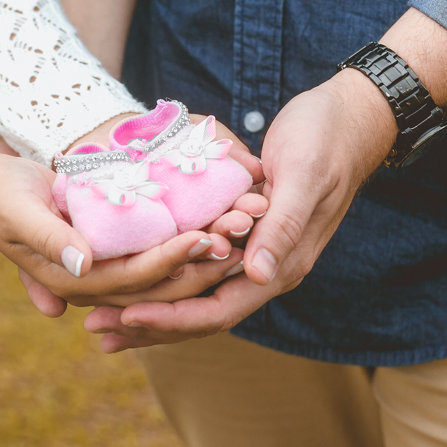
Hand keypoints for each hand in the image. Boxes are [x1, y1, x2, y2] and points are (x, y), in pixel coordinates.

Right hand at [0, 110, 269, 317]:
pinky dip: (191, 235)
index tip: (205, 238)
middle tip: (241, 234)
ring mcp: (108, 268)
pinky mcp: (117, 249)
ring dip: (206, 251)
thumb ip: (50, 238)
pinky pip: (160, 247)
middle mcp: (96, 283)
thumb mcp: (18, 212)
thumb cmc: (0, 197)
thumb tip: (84, 264)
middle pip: (161, 282)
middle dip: (203, 261)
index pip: (135, 278)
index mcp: (74, 282)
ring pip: (167, 269)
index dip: (172, 260)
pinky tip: (221, 215)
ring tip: (244, 226)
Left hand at [84, 70, 394, 350]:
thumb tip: (257, 275)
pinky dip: (164, 278)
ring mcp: (255, 256)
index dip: (171, 318)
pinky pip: (198, 269)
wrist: (351, 119)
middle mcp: (266, 269)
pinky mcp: (243, 237)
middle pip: (200, 315)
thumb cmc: (326, 140)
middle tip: (95, 327)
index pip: (219, 310)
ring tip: (102, 317)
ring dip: (150, 309)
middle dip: (149, 326)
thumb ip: (283, 226)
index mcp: (282, 265)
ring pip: (196, 297)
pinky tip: (131, 277)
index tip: (126, 317)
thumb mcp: (303, 175)